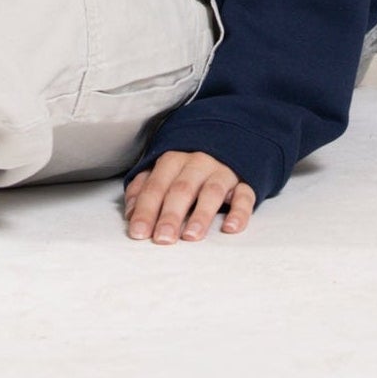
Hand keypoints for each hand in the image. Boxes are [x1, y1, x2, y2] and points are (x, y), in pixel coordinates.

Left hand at [123, 151, 255, 244]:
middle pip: (182, 188)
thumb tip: (130, 213)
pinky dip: (239, 212)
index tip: (138, 233)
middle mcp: (198, 163)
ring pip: (212, 191)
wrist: (230, 138)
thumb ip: (144, 188)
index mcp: (174, 159)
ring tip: (191, 236)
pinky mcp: (245, 182)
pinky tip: (230, 228)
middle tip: (162, 239)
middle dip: (171, 214)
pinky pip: (245, 195)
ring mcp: (223, 171)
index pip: (157, 184)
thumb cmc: (188, 166)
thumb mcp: (163, 170)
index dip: (146, 208)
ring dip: (201, 214)